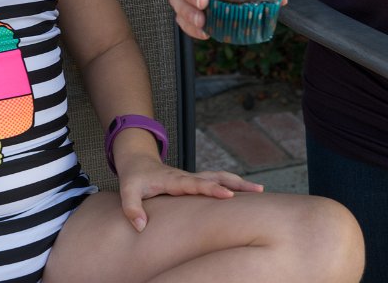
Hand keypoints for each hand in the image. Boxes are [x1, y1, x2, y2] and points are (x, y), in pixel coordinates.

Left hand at [115, 153, 263, 232]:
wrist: (138, 161)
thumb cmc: (134, 177)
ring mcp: (192, 178)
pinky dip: (231, 184)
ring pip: (219, 177)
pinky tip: (244, 193)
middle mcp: (187, 177)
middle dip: (237, 183)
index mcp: (174, 180)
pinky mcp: (194, 181)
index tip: (228, 195)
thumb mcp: (127, 192)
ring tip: (260, 190)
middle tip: (258, 190)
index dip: (212, 189)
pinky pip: (216, 181)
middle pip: (216, 177)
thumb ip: (132, 208)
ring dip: (238, 182)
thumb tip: (140, 226)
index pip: (196, 184)